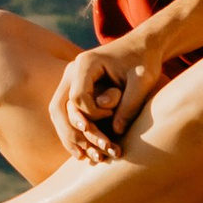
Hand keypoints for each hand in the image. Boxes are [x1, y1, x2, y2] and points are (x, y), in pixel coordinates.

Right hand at [49, 36, 157, 162]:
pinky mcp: (75, 87)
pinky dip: (71, 130)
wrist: (143, 46)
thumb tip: (116, 131)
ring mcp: (71, 79)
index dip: (93, 114)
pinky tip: (82, 150)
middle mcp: (72, 70)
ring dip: (68, 135)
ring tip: (82, 156)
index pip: (77, 98)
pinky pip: (65, 112)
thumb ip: (129, 105)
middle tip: (86, 153)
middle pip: (58, 107)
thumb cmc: (144, 61)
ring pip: (58, 112)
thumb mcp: (142, 82)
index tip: (112, 115)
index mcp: (85, 64)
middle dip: (71, 132)